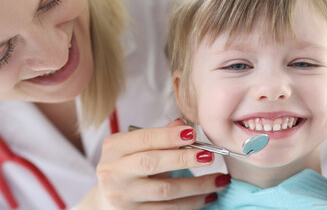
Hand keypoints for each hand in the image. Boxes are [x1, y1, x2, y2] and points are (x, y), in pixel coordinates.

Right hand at [78, 119, 229, 209]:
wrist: (107, 197)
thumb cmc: (126, 165)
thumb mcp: (134, 146)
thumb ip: (158, 136)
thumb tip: (182, 125)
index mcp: (114, 148)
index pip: (144, 139)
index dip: (169, 136)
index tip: (193, 134)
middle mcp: (114, 172)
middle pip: (152, 164)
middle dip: (184, 159)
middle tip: (210, 156)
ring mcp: (123, 196)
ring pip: (165, 191)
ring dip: (197, 186)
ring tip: (220, 181)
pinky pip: (168, 209)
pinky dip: (191, 203)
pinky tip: (208, 197)